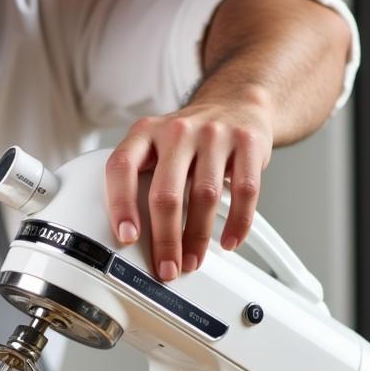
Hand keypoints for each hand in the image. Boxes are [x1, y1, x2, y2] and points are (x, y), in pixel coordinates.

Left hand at [105, 97, 273, 280]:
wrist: (236, 102)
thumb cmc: (187, 138)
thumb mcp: (154, 147)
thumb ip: (139, 181)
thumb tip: (132, 240)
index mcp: (145, 132)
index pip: (122, 168)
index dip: (121, 205)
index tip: (127, 238)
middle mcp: (177, 131)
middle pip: (166, 193)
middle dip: (165, 239)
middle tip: (166, 267)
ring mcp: (214, 134)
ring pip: (204, 196)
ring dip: (197, 238)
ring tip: (192, 260)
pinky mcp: (248, 143)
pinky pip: (245, 191)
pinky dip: (237, 223)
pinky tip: (229, 241)